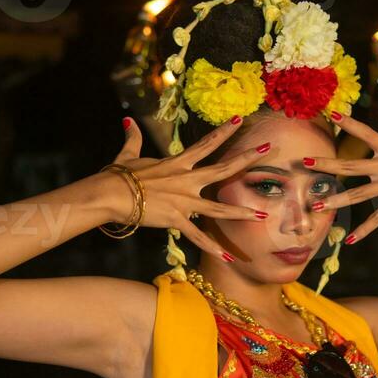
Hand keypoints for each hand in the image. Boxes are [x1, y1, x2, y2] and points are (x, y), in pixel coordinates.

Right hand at [107, 116, 270, 258]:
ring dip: (241, 212)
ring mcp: (183, 202)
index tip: (240, 119)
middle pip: (223, 169)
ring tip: (261, 215)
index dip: (224, 131)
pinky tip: (228, 257)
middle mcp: (186, 180)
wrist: (110, 194)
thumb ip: (133, 137)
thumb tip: (127, 120)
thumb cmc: (118, 175)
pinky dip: (213, 248)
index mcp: (177, 163)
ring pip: (219, 208)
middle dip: (247, 159)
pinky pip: (198, 237)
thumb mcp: (128, 154)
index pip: (206, 144)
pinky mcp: (175, 220)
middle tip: (268, 150)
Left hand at [305, 84, 377, 243]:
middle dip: (327, 165)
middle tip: (305, 162)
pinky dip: (364, 230)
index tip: (332, 114)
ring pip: (358, 194)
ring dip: (336, 200)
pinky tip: (348, 240)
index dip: (349, 123)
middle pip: (350, 166)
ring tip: (316, 204)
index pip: (366, 132)